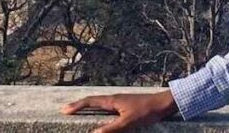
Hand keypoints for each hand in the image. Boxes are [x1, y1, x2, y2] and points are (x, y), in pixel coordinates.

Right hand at [61, 90, 179, 132]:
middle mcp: (114, 99)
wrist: (164, 104)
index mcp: (112, 100)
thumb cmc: (146, 111)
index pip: (90, 102)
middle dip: (79, 105)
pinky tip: (101, 116)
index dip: (76, 106)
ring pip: (100, 104)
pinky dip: (99, 111)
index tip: (64, 110)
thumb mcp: (129, 122)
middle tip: (67, 110)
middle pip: (92, 101)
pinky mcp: (126, 106)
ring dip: (88, 107)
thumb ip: (112, 129)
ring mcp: (120, 102)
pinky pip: (107, 108)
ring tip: (79, 112)